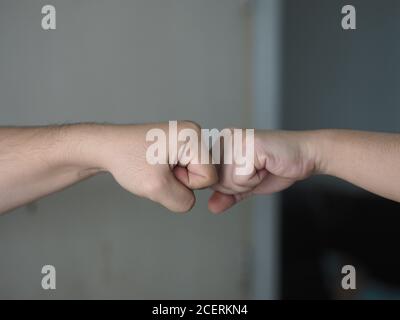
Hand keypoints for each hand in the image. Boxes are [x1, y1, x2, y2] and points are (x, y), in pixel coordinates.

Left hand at [98, 121, 217, 212]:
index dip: (186, 183)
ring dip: (175, 179)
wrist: (107, 148)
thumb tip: (190, 200)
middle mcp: (195, 132)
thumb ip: (183, 201)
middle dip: (181, 180)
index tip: (163, 171)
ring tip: (156, 168)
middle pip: (205, 174)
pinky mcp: (181, 144)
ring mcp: (188, 137)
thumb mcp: (156, 188)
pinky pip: (187, 170)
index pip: (209, 176)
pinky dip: (172, 175)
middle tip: (159, 170)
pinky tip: (157, 166)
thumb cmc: (126, 160)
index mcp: (193, 136)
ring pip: (195, 174)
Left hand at [208, 130, 316, 212]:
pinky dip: (256, 179)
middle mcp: (225, 138)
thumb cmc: (278, 167)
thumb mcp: (248, 185)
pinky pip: (240, 177)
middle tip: (259, 170)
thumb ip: (229, 195)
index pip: (210, 179)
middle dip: (239, 185)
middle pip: (216, 181)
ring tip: (263, 167)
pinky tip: (266, 165)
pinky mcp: (247, 143)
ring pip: (227, 180)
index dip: (230, 186)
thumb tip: (212, 207)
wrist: (306, 157)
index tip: (250, 173)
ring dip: (249, 182)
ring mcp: (235, 139)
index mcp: (221, 145)